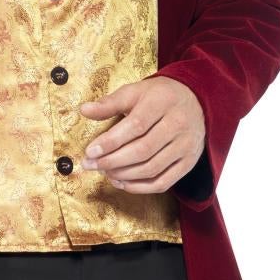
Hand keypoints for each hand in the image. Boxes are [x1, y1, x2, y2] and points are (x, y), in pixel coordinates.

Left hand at [78, 76, 205, 193]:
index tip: (90, 151)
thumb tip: (84, 110)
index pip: (136, 125)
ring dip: (123, 175)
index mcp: (163, 102)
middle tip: (91, 165)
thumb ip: (110, 103)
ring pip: (151, 168)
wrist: (196, 101)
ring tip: (104, 172)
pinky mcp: (189, 162)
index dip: (111, 141)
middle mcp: (178, 124)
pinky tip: (122, 183)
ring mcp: (186, 146)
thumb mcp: (135, 92)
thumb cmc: (158, 97)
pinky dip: (139, 188)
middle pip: (143, 150)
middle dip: (112, 161)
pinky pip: (163, 183)